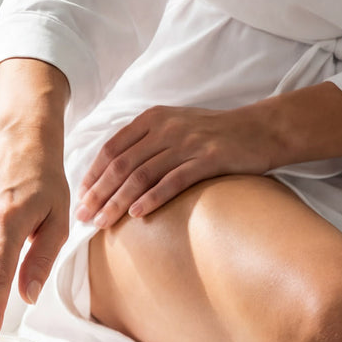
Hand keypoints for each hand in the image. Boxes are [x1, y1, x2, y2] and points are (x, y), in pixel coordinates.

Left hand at [74, 105, 275, 228]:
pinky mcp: (209, 159)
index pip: (111, 149)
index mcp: (152, 119)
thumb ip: (146, 142)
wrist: (260, 129)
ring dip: (118, 202)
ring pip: (142, 175)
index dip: (92, 174)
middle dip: (98, 193)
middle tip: (83, 217)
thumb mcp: (175, 126)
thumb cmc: (213, 134)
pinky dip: (153, 199)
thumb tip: (113, 173)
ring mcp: (187, 143)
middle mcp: (166, 128)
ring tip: (103, 222)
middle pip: (122, 164)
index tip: (80, 197)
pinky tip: (138, 215)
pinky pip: (173, 181)